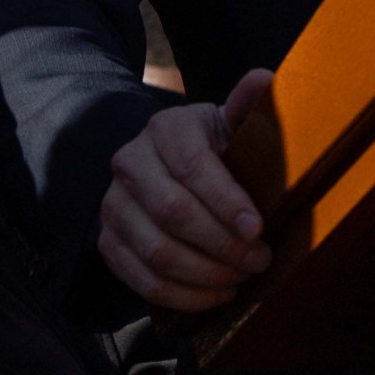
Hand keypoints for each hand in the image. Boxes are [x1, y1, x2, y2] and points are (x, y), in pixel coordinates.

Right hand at [97, 69, 275, 312]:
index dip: (226, 201)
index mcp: (165, 129)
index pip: (192, 166)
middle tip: (259, 259)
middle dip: (222, 244)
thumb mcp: (231, 126)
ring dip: (206, 274)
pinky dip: (183, 296)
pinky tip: (217, 295)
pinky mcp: (108, 242)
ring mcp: (113, 205)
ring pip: (157, 252)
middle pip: (173, 213)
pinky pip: (142, 280)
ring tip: (241, 278)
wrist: (168, 172)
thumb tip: (265, 77)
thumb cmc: (215, 151)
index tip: (257, 228)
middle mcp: (129, 162)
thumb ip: (249, 108)